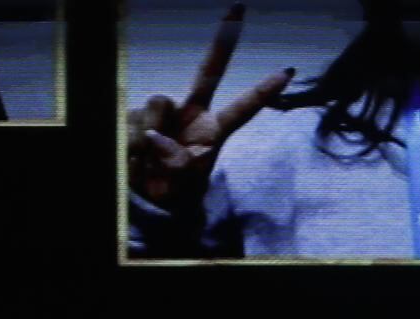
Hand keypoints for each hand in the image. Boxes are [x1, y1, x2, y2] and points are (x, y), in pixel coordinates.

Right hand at [128, 7, 289, 212]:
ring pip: (158, 102)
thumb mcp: (182, 186)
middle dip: (223, 40)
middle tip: (240, 5)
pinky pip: (134, 119)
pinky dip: (132, 141)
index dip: (263, 91)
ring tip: (147, 162)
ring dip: (150, 134)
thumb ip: (178, 162)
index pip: (242, 108)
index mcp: (211, 131)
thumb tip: (158, 135)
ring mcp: (164, 111)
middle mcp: (190, 113)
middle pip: (208, 72)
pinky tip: (134, 157)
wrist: (142, 199)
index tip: (288, 72)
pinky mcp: (137, 114)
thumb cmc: (171, 193)